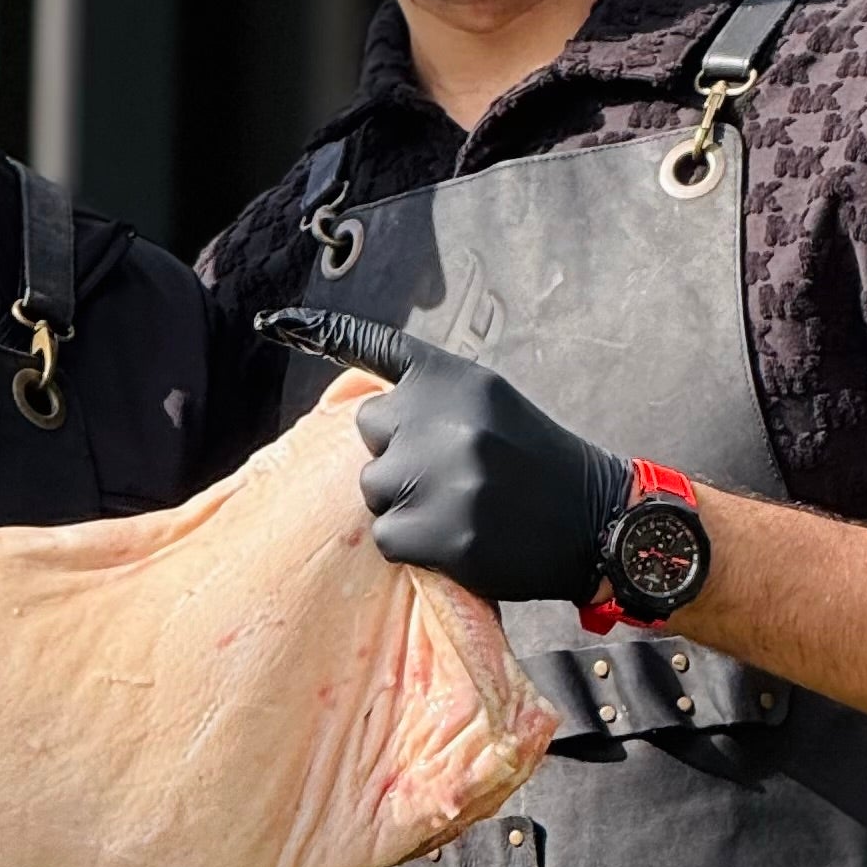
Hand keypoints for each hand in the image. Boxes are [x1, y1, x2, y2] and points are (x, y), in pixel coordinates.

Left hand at [260, 307, 630, 608]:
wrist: (595, 519)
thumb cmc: (534, 461)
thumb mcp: (490, 403)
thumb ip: (433, 397)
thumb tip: (366, 412)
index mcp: (456, 379)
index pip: (378, 348)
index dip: (320, 331)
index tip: (271, 321)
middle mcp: (444, 419)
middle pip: (368, 433)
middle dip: (395, 454)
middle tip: (448, 473)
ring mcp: (441, 477)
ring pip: (373, 489)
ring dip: (403, 502)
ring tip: (458, 506)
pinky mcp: (442, 533)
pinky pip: (387, 538)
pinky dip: (412, 545)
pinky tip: (457, 538)